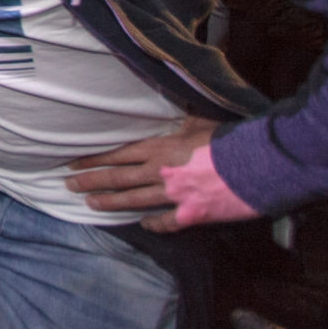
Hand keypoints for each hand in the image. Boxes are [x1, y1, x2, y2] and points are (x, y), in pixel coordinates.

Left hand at [65, 115, 253, 231]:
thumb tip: (172, 104)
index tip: (73, 162)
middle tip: (68, 184)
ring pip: (134, 200)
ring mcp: (174, 195)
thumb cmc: (230, 139)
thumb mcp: (200, 121)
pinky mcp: (192, 214)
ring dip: (110, 202)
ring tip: (90, 204)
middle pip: (117, 177)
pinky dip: (153, 223)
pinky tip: (143, 224)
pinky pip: (166, 221)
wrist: (259, 164)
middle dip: (90, 181)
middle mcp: (160, 172)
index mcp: (160, 147)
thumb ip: (180, 118)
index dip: (93, 158)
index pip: (118, 153)